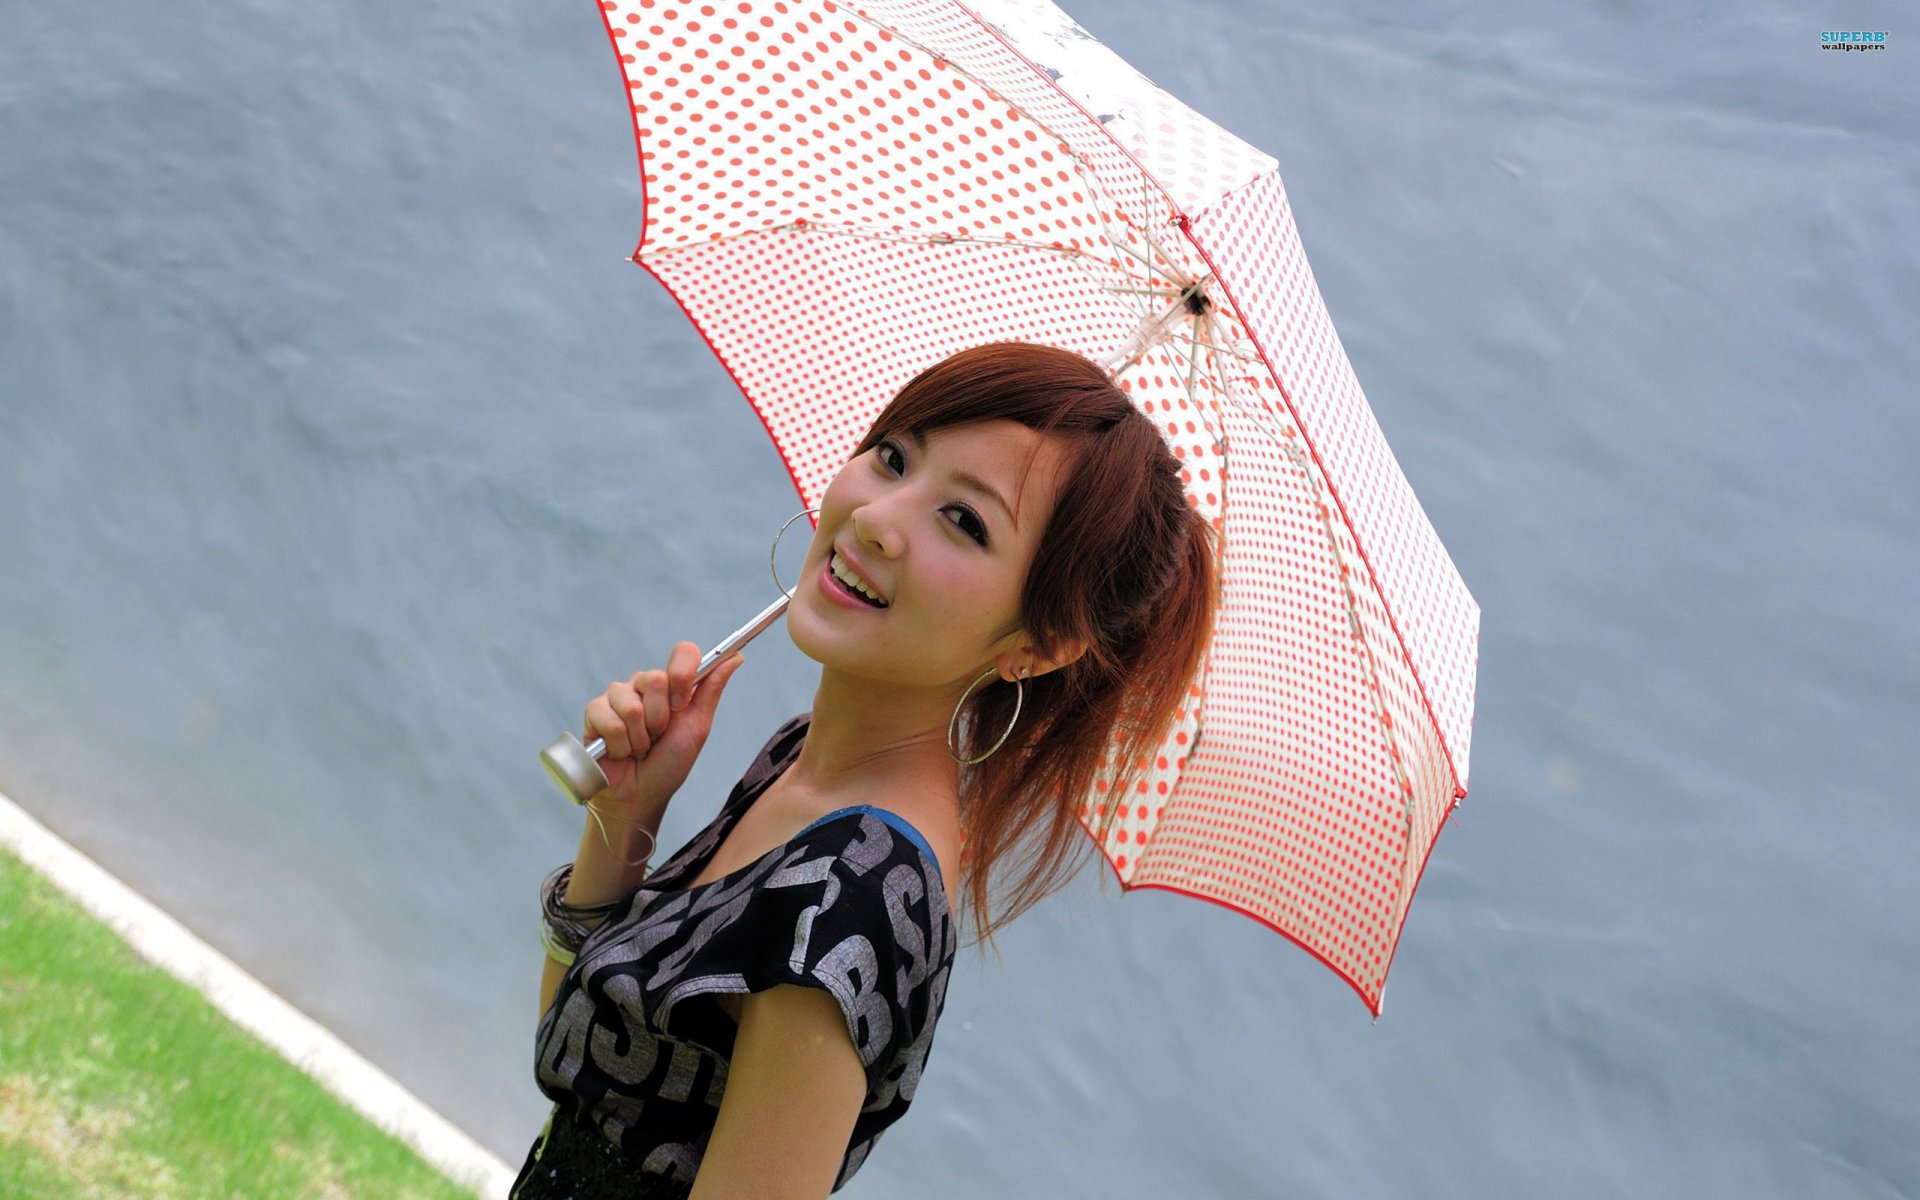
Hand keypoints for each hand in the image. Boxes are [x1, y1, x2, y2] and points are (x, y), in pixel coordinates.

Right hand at [583, 641, 745, 812]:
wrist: (640, 794)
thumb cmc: (669, 763)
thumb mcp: (697, 728)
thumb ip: (711, 690)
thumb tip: (736, 658)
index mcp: (671, 685)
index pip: (684, 653)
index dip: (683, 676)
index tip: (681, 704)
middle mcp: (643, 684)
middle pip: (656, 679)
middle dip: (660, 719)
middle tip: (657, 737)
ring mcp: (617, 696)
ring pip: (632, 706)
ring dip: (640, 738)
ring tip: (638, 747)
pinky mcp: (594, 711)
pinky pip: (611, 722)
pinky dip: (620, 746)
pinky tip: (619, 751)